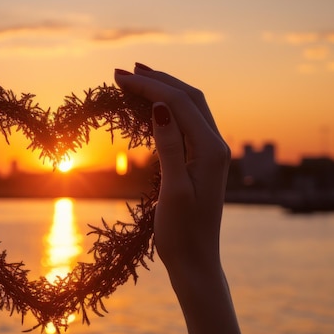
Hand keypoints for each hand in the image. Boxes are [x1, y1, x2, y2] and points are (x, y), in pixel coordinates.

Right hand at [115, 65, 262, 333]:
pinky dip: (167, 110)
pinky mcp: (203, 162)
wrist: (197, 262)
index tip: (118, 77)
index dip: (148, 86)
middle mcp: (216, 146)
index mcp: (211, 150)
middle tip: (124, 72)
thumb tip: (159, 107)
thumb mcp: (173, 191)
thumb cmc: (182, 233)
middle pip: (188, 98)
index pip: (177, 103)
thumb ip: (171, 147)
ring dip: (164, 90)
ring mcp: (211, 153)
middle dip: (157, 80)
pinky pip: (186, 124)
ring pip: (189, 108)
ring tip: (136, 80)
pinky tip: (150, 109)